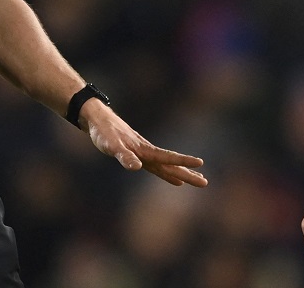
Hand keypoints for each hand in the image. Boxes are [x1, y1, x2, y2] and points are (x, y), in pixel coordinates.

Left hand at [82, 101, 207, 186]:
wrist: (98, 119)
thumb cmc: (104, 133)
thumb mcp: (111, 146)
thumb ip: (124, 156)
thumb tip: (137, 167)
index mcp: (144, 150)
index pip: (167, 158)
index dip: (182, 161)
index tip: (200, 163)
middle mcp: (147, 152)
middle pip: (171, 165)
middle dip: (188, 174)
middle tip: (205, 183)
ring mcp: (144, 153)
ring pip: (167, 165)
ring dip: (182, 172)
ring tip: (198, 179)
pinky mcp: (139, 154)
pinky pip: (158, 165)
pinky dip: (167, 171)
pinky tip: (174, 176)